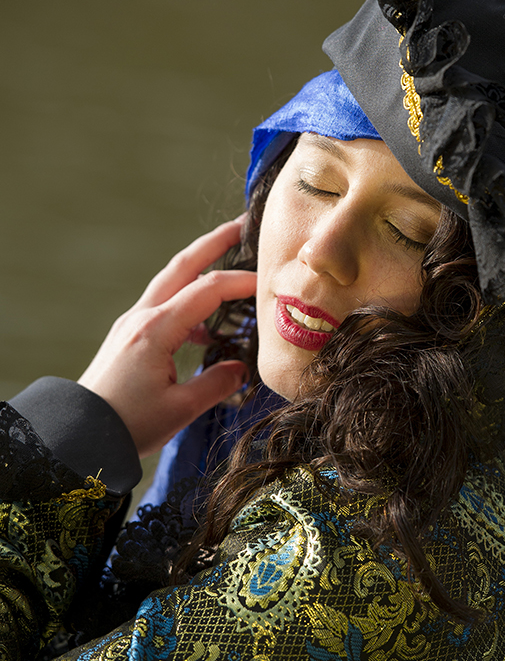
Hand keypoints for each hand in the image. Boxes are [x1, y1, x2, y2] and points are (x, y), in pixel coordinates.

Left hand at [78, 218, 256, 457]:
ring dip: (200, 267)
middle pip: (183, 266)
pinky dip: (188, 301)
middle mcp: (142, 317)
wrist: (78, 436)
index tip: (270, 282)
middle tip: (243, 225)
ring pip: (171, 282)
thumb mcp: (180, 410)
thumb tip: (241, 369)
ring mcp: (132, 323)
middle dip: (214, 243)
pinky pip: (164, 305)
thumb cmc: (126, 425)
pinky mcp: (129, 335)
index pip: (208, 290)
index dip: (242, 281)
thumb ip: (217, 384)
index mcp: (156, 330)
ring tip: (227, 263)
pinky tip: (205, 326)